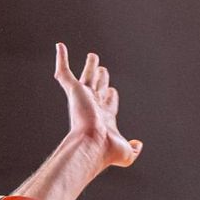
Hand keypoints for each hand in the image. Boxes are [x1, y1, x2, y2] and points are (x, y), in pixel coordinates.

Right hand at [55, 43, 141, 168]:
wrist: (91, 145)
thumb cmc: (106, 152)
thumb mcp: (126, 153)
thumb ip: (134, 150)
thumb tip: (139, 145)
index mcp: (104, 117)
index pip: (108, 101)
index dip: (110, 95)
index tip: (111, 91)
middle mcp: (93, 106)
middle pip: (98, 86)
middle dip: (101, 78)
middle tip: (103, 70)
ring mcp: (82, 98)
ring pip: (87, 76)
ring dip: (90, 66)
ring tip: (93, 56)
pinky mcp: (74, 91)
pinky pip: (65, 72)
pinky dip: (61, 59)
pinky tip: (60, 46)